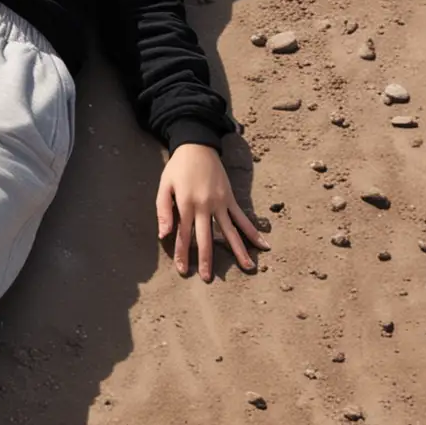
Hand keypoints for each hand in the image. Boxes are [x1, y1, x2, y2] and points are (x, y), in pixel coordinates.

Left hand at [156, 142, 269, 281]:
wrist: (197, 146)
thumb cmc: (177, 168)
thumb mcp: (164, 186)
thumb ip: (163, 210)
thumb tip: (163, 234)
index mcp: (186, 204)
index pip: (183, 234)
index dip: (182, 253)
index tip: (183, 271)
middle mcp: (205, 205)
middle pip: (206, 237)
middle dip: (206, 259)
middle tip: (207, 279)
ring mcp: (220, 202)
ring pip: (229, 231)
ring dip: (238, 250)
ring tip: (248, 268)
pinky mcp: (230, 198)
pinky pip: (242, 217)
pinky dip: (252, 231)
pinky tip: (262, 245)